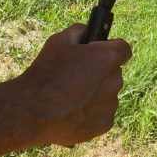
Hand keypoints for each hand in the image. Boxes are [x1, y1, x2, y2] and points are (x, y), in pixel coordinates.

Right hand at [12, 24, 132, 146]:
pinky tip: (71, 110)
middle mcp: (115, 81)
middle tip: (77, 75)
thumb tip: (88, 32)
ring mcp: (110, 105)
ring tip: (70, 96)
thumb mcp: (58, 40)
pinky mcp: (104, 125)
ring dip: (96, 93)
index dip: (111, 48)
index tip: (99, 53)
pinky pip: (102, 114)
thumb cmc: (46, 73)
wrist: (32, 112)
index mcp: (108, 57)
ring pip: (107, 94)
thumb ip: (79, 31)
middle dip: (100, 72)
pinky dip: (91, 112)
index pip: (124, 48)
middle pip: (113, 73)